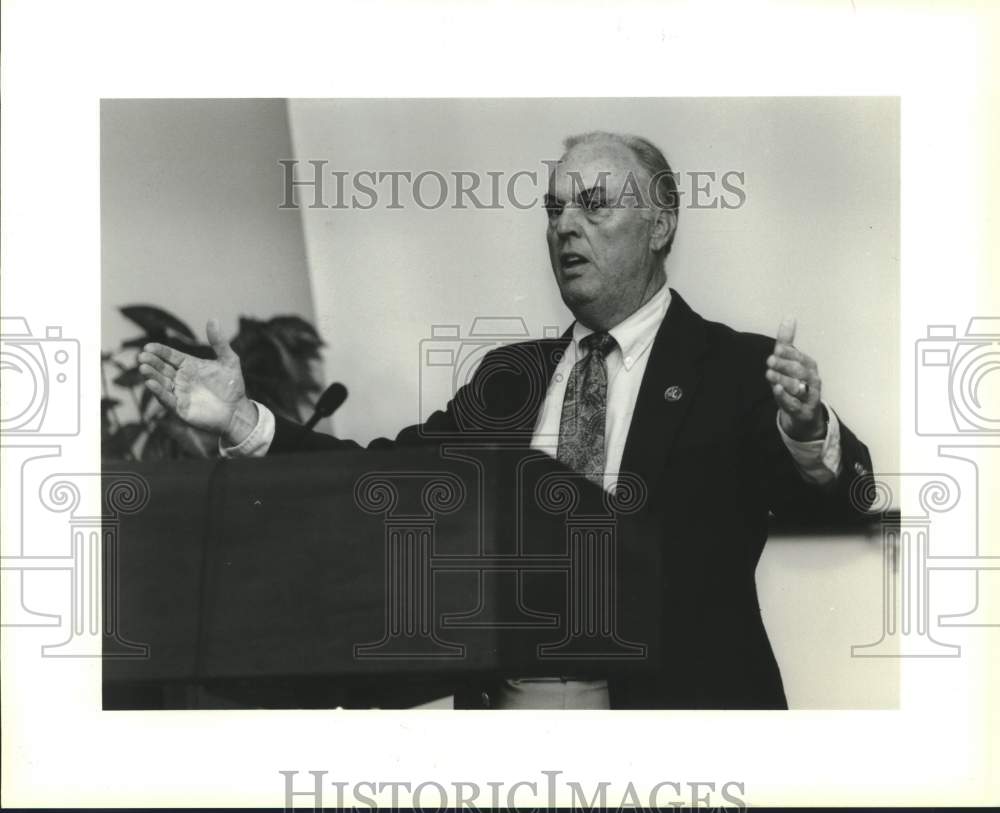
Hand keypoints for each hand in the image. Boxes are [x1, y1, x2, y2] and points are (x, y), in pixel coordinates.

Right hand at [138, 318, 257, 445]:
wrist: (237, 410)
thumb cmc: (232, 385)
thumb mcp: (228, 360)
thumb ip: (219, 342)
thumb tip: (213, 319)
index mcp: (189, 365)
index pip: (170, 355)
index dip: (159, 351)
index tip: (148, 347)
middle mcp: (180, 378)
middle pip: (162, 368)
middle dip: (152, 362)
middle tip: (142, 356)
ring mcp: (179, 393)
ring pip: (161, 382)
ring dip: (152, 375)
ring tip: (144, 368)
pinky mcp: (180, 408)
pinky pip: (167, 399)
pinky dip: (159, 392)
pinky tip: (151, 384)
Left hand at [765, 318, 825, 441]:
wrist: (804, 413)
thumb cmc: (795, 382)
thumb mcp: (790, 362)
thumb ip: (787, 342)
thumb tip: (789, 317)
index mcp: (809, 366)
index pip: (800, 358)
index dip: (789, 354)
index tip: (777, 349)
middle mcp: (812, 381)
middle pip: (800, 372)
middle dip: (785, 365)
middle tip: (770, 360)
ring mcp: (809, 397)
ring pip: (798, 387)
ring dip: (783, 380)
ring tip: (769, 374)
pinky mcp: (803, 411)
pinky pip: (794, 403)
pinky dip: (785, 396)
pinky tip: (776, 389)